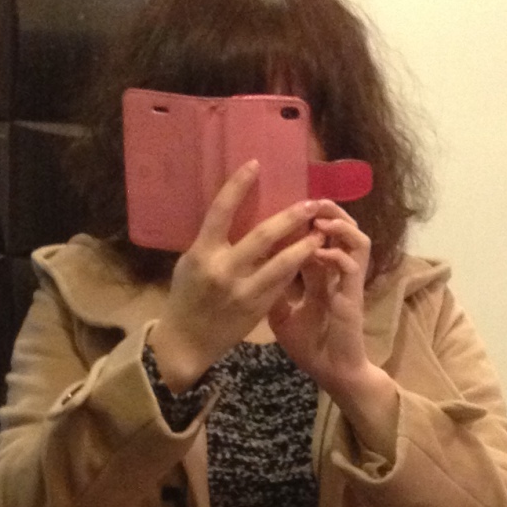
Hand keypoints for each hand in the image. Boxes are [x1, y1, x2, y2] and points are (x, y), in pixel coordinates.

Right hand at [148, 164, 324, 390]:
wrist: (187, 342)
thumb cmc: (186, 297)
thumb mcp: (190, 264)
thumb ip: (212, 243)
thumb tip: (235, 214)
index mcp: (201, 254)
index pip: (220, 211)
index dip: (238, 185)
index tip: (255, 164)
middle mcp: (223, 270)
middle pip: (263, 236)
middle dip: (290, 217)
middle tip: (310, 204)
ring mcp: (243, 291)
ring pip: (282, 263)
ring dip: (304, 245)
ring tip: (320, 232)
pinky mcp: (258, 309)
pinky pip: (283, 283)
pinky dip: (297, 268)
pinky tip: (309, 256)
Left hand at [270, 205, 399, 459]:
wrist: (332, 373)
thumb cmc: (310, 347)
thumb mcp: (280, 315)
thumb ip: (270, 291)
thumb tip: (246, 271)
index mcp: (320, 274)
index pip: (315, 237)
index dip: (306, 219)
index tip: (288, 202)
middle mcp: (336, 273)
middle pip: (340, 229)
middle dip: (328, 210)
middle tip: (311, 198)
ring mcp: (347, 282)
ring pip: (357, 239)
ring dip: (340, 225)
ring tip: (320, 218)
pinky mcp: (353, 295)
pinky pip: (352, 265)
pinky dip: (337, 253)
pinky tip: (319, 251)